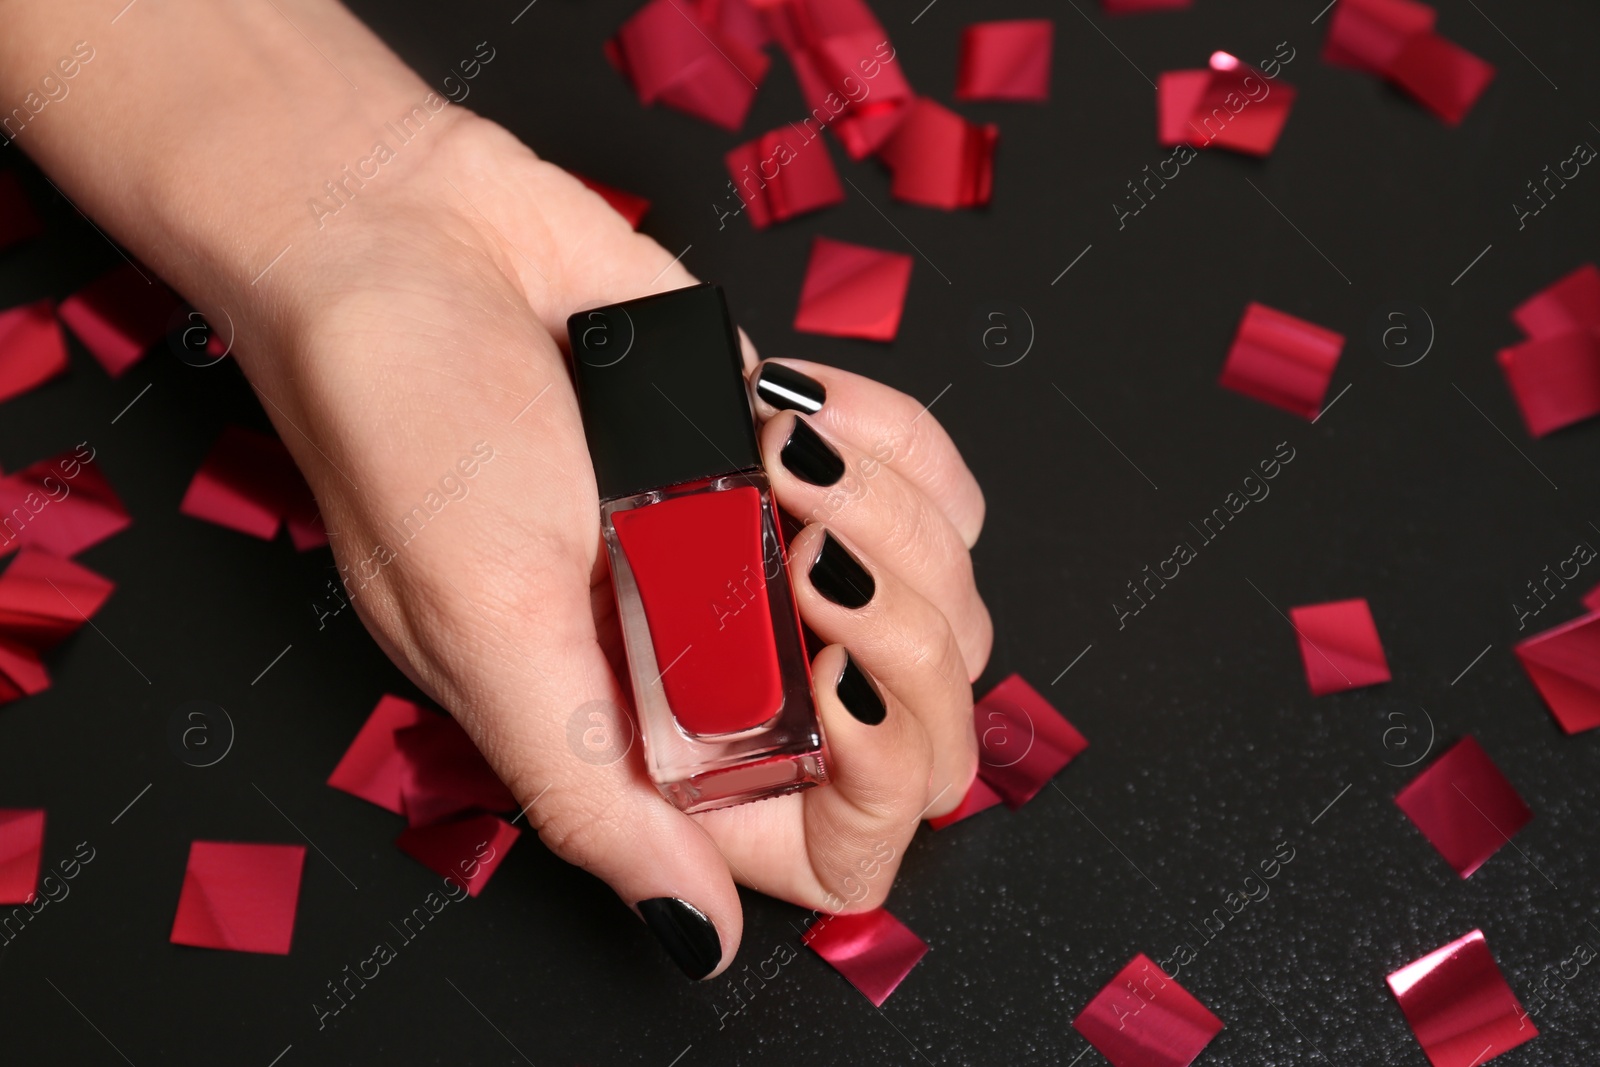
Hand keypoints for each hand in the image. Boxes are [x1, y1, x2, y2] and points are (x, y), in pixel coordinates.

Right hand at [258, 111, 990, 976]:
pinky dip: (897, 441)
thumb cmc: (411, 429)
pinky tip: (790, 407)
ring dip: (888, 514)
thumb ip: (590, 794)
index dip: (876, 785)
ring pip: (949, 601)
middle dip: (902, 631)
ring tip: (769, 453)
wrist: (404, 241)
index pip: (837, 845)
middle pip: (926, 729)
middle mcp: (726, 669)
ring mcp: (777, 564)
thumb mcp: (482, 627)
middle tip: (799, 544)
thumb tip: (699, 939)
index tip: (830, 678)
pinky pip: (940, 487)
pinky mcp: (809, 459)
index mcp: (650, 742)